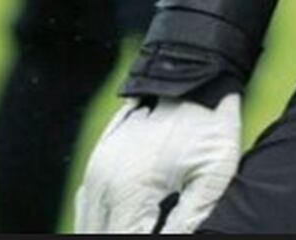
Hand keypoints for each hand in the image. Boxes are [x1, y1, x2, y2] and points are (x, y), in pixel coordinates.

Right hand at [76, 95, 240, 234]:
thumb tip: (173, 239)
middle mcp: (104, 179)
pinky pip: (84, 200)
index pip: (122, 238)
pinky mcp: (99, 156)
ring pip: (87, 220)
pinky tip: (116, 222)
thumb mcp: (211, 179)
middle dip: (120, 235)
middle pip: (98, 232)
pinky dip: (96, 218)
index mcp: (131, 188)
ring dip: (106, 228)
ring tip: (135, 225)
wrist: (191, 73)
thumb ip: (189, 219)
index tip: (159, 233)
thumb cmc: (208, 126)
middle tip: (148, 228)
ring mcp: (98, 166)